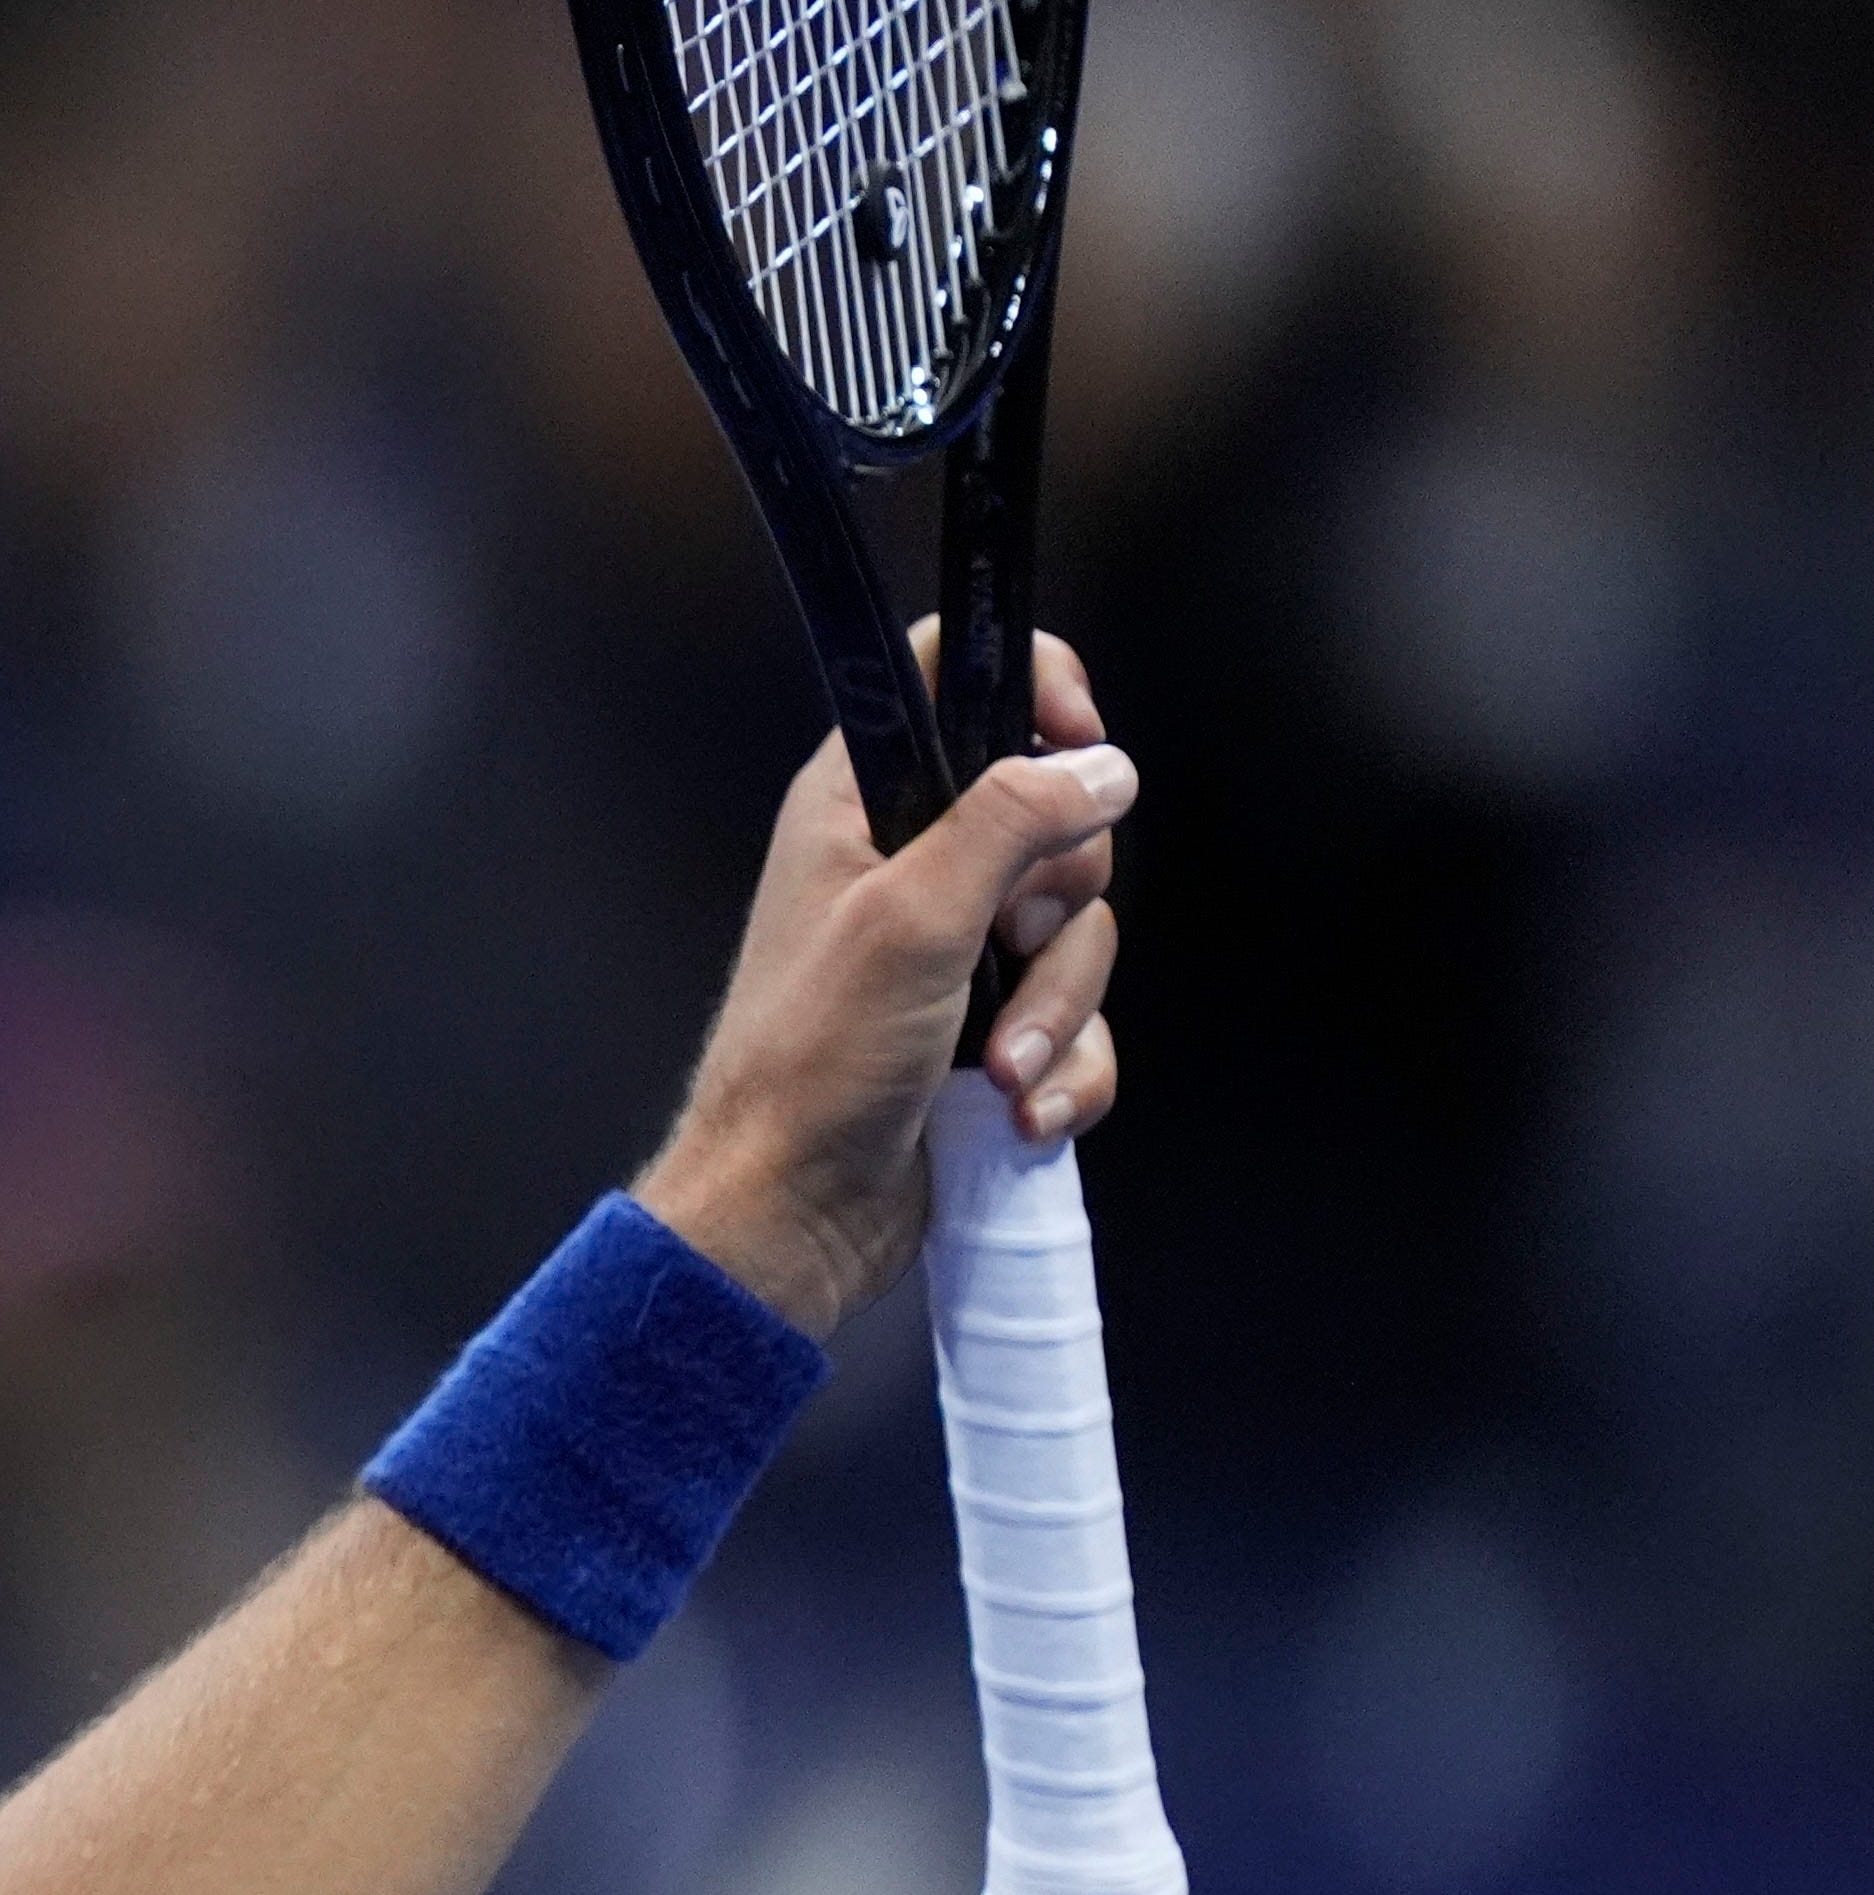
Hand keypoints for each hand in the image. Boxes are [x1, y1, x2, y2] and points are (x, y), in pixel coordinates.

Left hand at [634, 631, 1129, 1339]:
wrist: (792, 1214)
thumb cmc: (813, 1064)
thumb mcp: (913, 917)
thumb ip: (1010, 821)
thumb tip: (1101, 766)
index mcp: (861, 807)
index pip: (954, 679)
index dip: (1033, 688)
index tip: (1078, 738)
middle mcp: (911, 867)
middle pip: (1055, 821)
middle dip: (1058, 902)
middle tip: (1007, 943)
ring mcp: (956, 954)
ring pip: (1079, 934)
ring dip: (1054, 1011)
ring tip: (994, 1068)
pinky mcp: (989, 1032)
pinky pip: (1078, 1022)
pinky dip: (1062, 1070)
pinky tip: (1016, 1112)